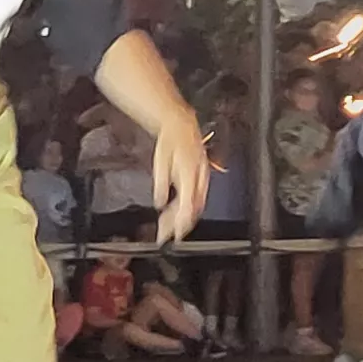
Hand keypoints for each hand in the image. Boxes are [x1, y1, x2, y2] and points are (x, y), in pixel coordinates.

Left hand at [144, 113, 209, 243]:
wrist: (181, 125)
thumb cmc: (170, 141)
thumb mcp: (160, 162)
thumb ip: (161, 184)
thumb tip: (160, 203)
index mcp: (189, 175)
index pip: (188, 207)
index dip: (179, 224)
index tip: (169, 236)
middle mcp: (199, 179)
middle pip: (193, 210)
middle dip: (180, 226)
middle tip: (165, 235)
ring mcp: (202, 179)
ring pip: (196, 206)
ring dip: (183, 219)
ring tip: (169, 228)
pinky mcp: (202, 178)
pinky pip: (197, 199)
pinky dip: (187, 210)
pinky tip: (177, 214)